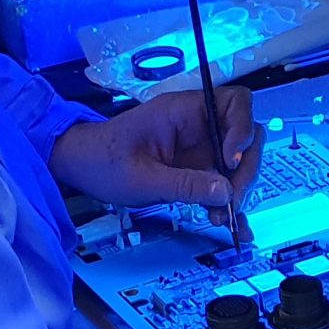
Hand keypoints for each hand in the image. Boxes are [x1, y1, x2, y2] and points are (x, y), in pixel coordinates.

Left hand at [52, 87, 261, 238]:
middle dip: (245, 169)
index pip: (235, 104)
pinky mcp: (197, 169)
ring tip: (223, 216)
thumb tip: (225, 192)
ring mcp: (200, 148)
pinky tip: (232, 224)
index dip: (243, 129)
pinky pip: (222, 183)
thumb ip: (186, 184)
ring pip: (239, 163)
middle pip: (245, 137)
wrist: (83, 167)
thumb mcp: (142, 178)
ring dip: (238, 190)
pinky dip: (229, 203)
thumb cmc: (103, 159)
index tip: (231, 161)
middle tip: (232, 198)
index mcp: (183, 111)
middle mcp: (198, 126)